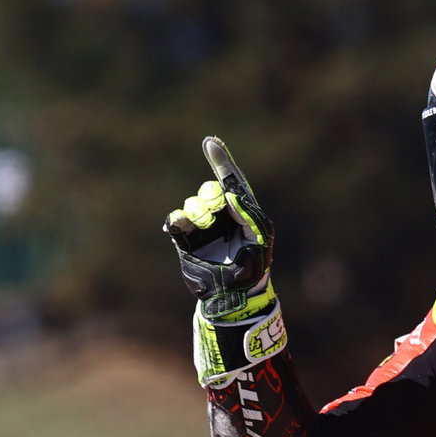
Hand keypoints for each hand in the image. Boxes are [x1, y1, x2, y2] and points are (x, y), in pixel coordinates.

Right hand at [164, 136, 274, 320]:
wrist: (235, 293)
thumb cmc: (254, 265)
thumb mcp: (260, 237)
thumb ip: (248, 214)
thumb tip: (228, 195)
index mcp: (241, 210)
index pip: (231, 180)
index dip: (221, 160)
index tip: (210, 142)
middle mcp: (220, 214)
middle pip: (209, 188)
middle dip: (210, 193)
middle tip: (215, 208)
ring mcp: (202, 226)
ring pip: (192, 202)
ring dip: (197, 209)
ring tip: (204, 224)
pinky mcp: (185, 239)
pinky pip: (176, 220)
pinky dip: (177, 219)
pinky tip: (181, 225)